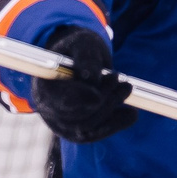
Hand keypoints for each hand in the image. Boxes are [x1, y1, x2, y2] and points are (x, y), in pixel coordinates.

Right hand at [29, 25, 134, 143]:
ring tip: (127, 88)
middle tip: (124, 83)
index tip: (98, 95)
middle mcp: (49, 110)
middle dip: (103, 102)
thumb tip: (91, 78)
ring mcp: (62, 124)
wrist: (77, 58)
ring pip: (88, 128)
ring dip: (111, 110)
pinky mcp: (78, 132)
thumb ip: (85, 57)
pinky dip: (116, 124)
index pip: (59, 101)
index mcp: (44, 87)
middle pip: (76, 118)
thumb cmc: (78, 48)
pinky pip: (97, 133)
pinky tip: (132, 114)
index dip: (79, 101)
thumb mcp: (82, 43)